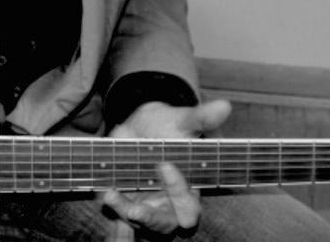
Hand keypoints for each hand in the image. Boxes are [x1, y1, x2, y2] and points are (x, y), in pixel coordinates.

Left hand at [101, 98, 230, 239]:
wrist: (142, 124)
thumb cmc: (170, 126)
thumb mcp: (184, 120)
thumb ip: (202, 118)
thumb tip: (224, 106)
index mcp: (189, 191)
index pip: (188, 204)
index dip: (179, 190)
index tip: (165, 164)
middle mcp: (168, 205)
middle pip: (164, 224)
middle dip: (150, 219)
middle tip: (136, 210)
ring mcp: (146, 206)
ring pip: (138, 222)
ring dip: (124, 213)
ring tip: (110, 195)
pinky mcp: (125, 203)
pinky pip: (119, 216)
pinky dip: (113, 211)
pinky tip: (105, 196)